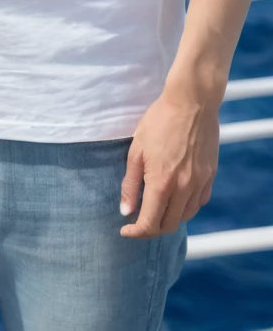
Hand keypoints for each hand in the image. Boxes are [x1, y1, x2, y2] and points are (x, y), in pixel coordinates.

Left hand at [119, 87, 219, 237]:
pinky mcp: (210, 176)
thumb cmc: (159, 121)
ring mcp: (199, 183)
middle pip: (168, 225)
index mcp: (161, 183)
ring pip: (185, 216)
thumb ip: (131, 184)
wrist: (191, 102)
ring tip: (156, 209)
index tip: (125, 231)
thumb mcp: (136, 150)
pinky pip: (199, 202)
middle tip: (139, 222)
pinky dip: (186, 207)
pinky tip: (176, 198)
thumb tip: (126, 211)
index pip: (149, 223)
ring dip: (169, 219)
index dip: (136, 232)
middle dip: (151, 229)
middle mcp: (183, 189)